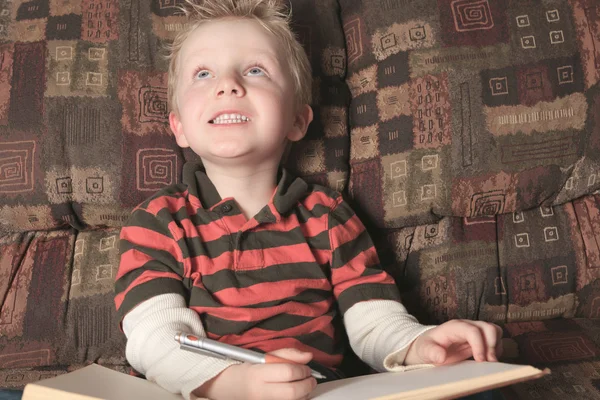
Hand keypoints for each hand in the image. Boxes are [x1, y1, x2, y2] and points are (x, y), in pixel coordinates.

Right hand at [193, 348, 316, 399]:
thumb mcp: (261, 357)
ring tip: (303, 386)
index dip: (302, 369)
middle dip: (308, 384)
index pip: (287, 372)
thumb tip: (308, 356)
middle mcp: (260, 393)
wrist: (224, 388)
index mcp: (258, 374)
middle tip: (310, 378)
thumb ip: (286, 354)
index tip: (305, 367)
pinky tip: (296, 395)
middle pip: (293, 392)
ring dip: (305, 394)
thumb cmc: (244, 370)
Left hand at [404, 320, 502, 365]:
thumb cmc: (428, 347)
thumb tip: (441, 356)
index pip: (473, 331)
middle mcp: (467, 326)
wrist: (430, 346)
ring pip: (495, 331)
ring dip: (496, 347)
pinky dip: (496, 349)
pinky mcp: (480, 339)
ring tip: (489, 361)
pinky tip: (488, 359)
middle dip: (492, 345)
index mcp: (454, 327)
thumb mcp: (425, 350)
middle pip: (488, 327)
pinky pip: (496, 339)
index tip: (479, 360)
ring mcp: (475, 331)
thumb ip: (432, 352)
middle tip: (487, 362)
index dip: (479, 345)